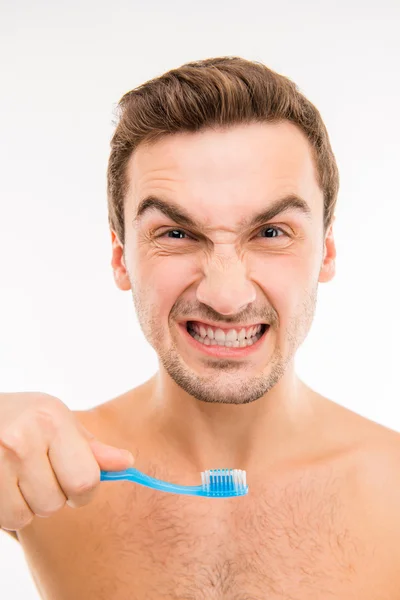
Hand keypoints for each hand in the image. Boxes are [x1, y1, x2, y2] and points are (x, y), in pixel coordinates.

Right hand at [0, 392, 133, 531]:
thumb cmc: (21, 418)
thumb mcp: (57, 420)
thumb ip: (90, 447)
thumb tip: (126, 463)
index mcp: (52, 420)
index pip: (85, 480)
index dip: (84, 491)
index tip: (75, 484)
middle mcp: (24, 439)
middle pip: (56, 502)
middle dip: (54, 495)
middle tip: (41, 473)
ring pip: (31, 514)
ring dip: (30, 503)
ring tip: (20, 476)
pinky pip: (10, 519)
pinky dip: (10, 510)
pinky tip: (7, 484)